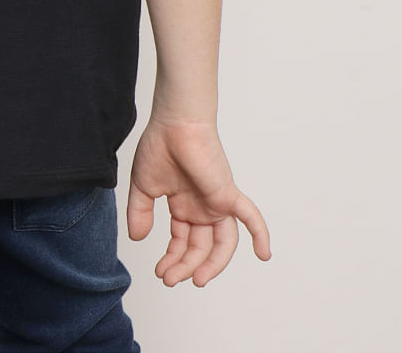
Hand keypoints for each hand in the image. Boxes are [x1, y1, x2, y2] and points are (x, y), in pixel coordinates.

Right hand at [126, 116, 270, 286]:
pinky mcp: (228, 194)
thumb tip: (137, 239)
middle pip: (200, 247)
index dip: (173, 260)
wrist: (174, 122)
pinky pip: (250, 217)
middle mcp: (203, 208)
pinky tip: (264, 254)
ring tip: (197, 279)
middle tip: (170, 278)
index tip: (160, 272)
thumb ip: (140, 213)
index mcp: (184, 206)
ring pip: (222, 243)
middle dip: (185, 266)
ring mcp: (217, 202)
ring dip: (212, 264)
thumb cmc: (160, 146)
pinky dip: (260, 234)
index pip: (183, 242)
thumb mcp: (143, 186)